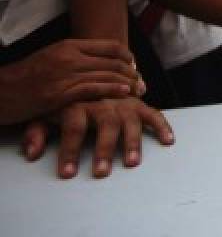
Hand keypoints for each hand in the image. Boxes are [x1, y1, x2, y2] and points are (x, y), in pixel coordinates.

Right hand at [0, 39, 139, 125]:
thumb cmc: (24, 77)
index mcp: (69, 45)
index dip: (126, 56)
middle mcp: (70, 57)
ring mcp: (65, 75)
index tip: (133, 65)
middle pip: (112, 61)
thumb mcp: (50, 57)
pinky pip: (93, 89)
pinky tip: (124, 93)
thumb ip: (74, 57)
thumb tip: (97, 62)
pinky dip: (112, 90)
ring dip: (127, 83)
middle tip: (142, 81)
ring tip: (139, 89)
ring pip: (106, 75)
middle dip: (131, 72)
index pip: (109, 46)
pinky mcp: (60, 94)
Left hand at [22, 97, 173, 178]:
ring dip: (132, 141)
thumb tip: (32, 153)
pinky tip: (167, 140)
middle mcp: (103, 99)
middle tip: (101, 172)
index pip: (73, 125)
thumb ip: (38, 131)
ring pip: (130, 119)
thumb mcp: (46, 111)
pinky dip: (162, 125)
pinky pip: (153, 112)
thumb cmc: (65, 98)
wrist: (86, 68)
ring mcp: (123, 100)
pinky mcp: (137, 102)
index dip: (69, 150)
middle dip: (104, 148)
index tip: (67, 173)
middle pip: (106, 122)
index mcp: (78, 101)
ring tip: (132, 163)